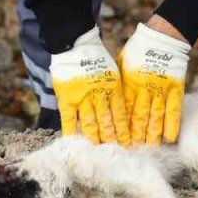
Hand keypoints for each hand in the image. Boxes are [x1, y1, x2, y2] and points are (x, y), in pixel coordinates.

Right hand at [49, 26, 130, 145]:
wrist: (74, 43)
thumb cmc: (97, 57)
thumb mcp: (114, 71)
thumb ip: (118, 90)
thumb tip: (129, 109)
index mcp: (113, 87)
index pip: (121, 114)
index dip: (126, 131)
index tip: (130, 144)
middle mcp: (99, 94)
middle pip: (108, 123)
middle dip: (114, 140)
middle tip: (119, 154)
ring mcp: (82, 98)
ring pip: (91, 124)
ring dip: (97, 141)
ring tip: (102, 154)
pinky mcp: (66, 98)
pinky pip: (69, 120)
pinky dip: (72, 133)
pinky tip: (76, 144)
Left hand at [118, 21, 189, 145]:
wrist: (163, 34)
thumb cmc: (138, 48)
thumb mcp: (121, 63)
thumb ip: (117, 82)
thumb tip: (107, 100)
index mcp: (128, 82)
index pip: (122, 111)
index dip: (119, 127)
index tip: (115, 142)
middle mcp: (143, 88)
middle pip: (137, 117)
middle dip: (133, 136)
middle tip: (131, 151)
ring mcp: (161, 89)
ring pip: (155, 117)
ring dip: (151, 135)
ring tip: (148, 149)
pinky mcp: (176, 87)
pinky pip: (174, 109)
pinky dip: (172, 125)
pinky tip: (169, 138)